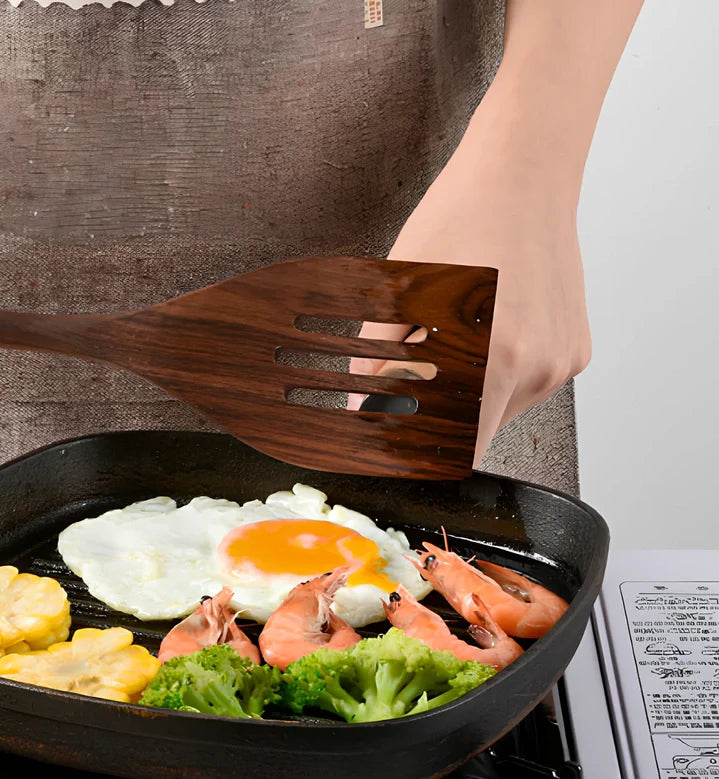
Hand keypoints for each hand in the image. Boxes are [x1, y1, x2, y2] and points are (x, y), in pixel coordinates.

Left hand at [350, 147, 590, 466]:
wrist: (524, 173)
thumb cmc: (463, 219)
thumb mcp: (401, 290)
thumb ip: (378, 359)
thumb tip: (360, 406)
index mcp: (495, 359)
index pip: (457, 446)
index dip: (421, 448)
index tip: (395, 435)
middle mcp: (538, 367)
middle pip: (477, 433)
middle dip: (439, 418)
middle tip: (408, 387)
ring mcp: (562, 361)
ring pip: (501, 411)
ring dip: (469, 395)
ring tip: (454, 339)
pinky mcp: (576, 350)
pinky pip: (527, 385)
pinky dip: (499, 374)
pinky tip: (488, 330)